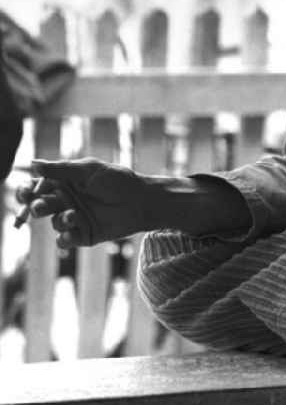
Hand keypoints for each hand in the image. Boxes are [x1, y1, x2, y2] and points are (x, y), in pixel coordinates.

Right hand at [16, 158, 148, 247]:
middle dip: (37, 207)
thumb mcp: (89, 170)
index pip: (37, 187)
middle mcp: (66, 201)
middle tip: (40, 207)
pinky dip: (65, 238)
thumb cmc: (118, 180)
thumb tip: (33, 163)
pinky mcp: (83, 235)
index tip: (25, 192)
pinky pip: (65, 240)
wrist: (141, 201)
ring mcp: (74, 219)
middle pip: (40, 207)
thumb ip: (61, 169)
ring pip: (55, 223)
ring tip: (74, 215)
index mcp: (65, 183)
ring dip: (61, 220)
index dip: (27, 191)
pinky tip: (72, 232)